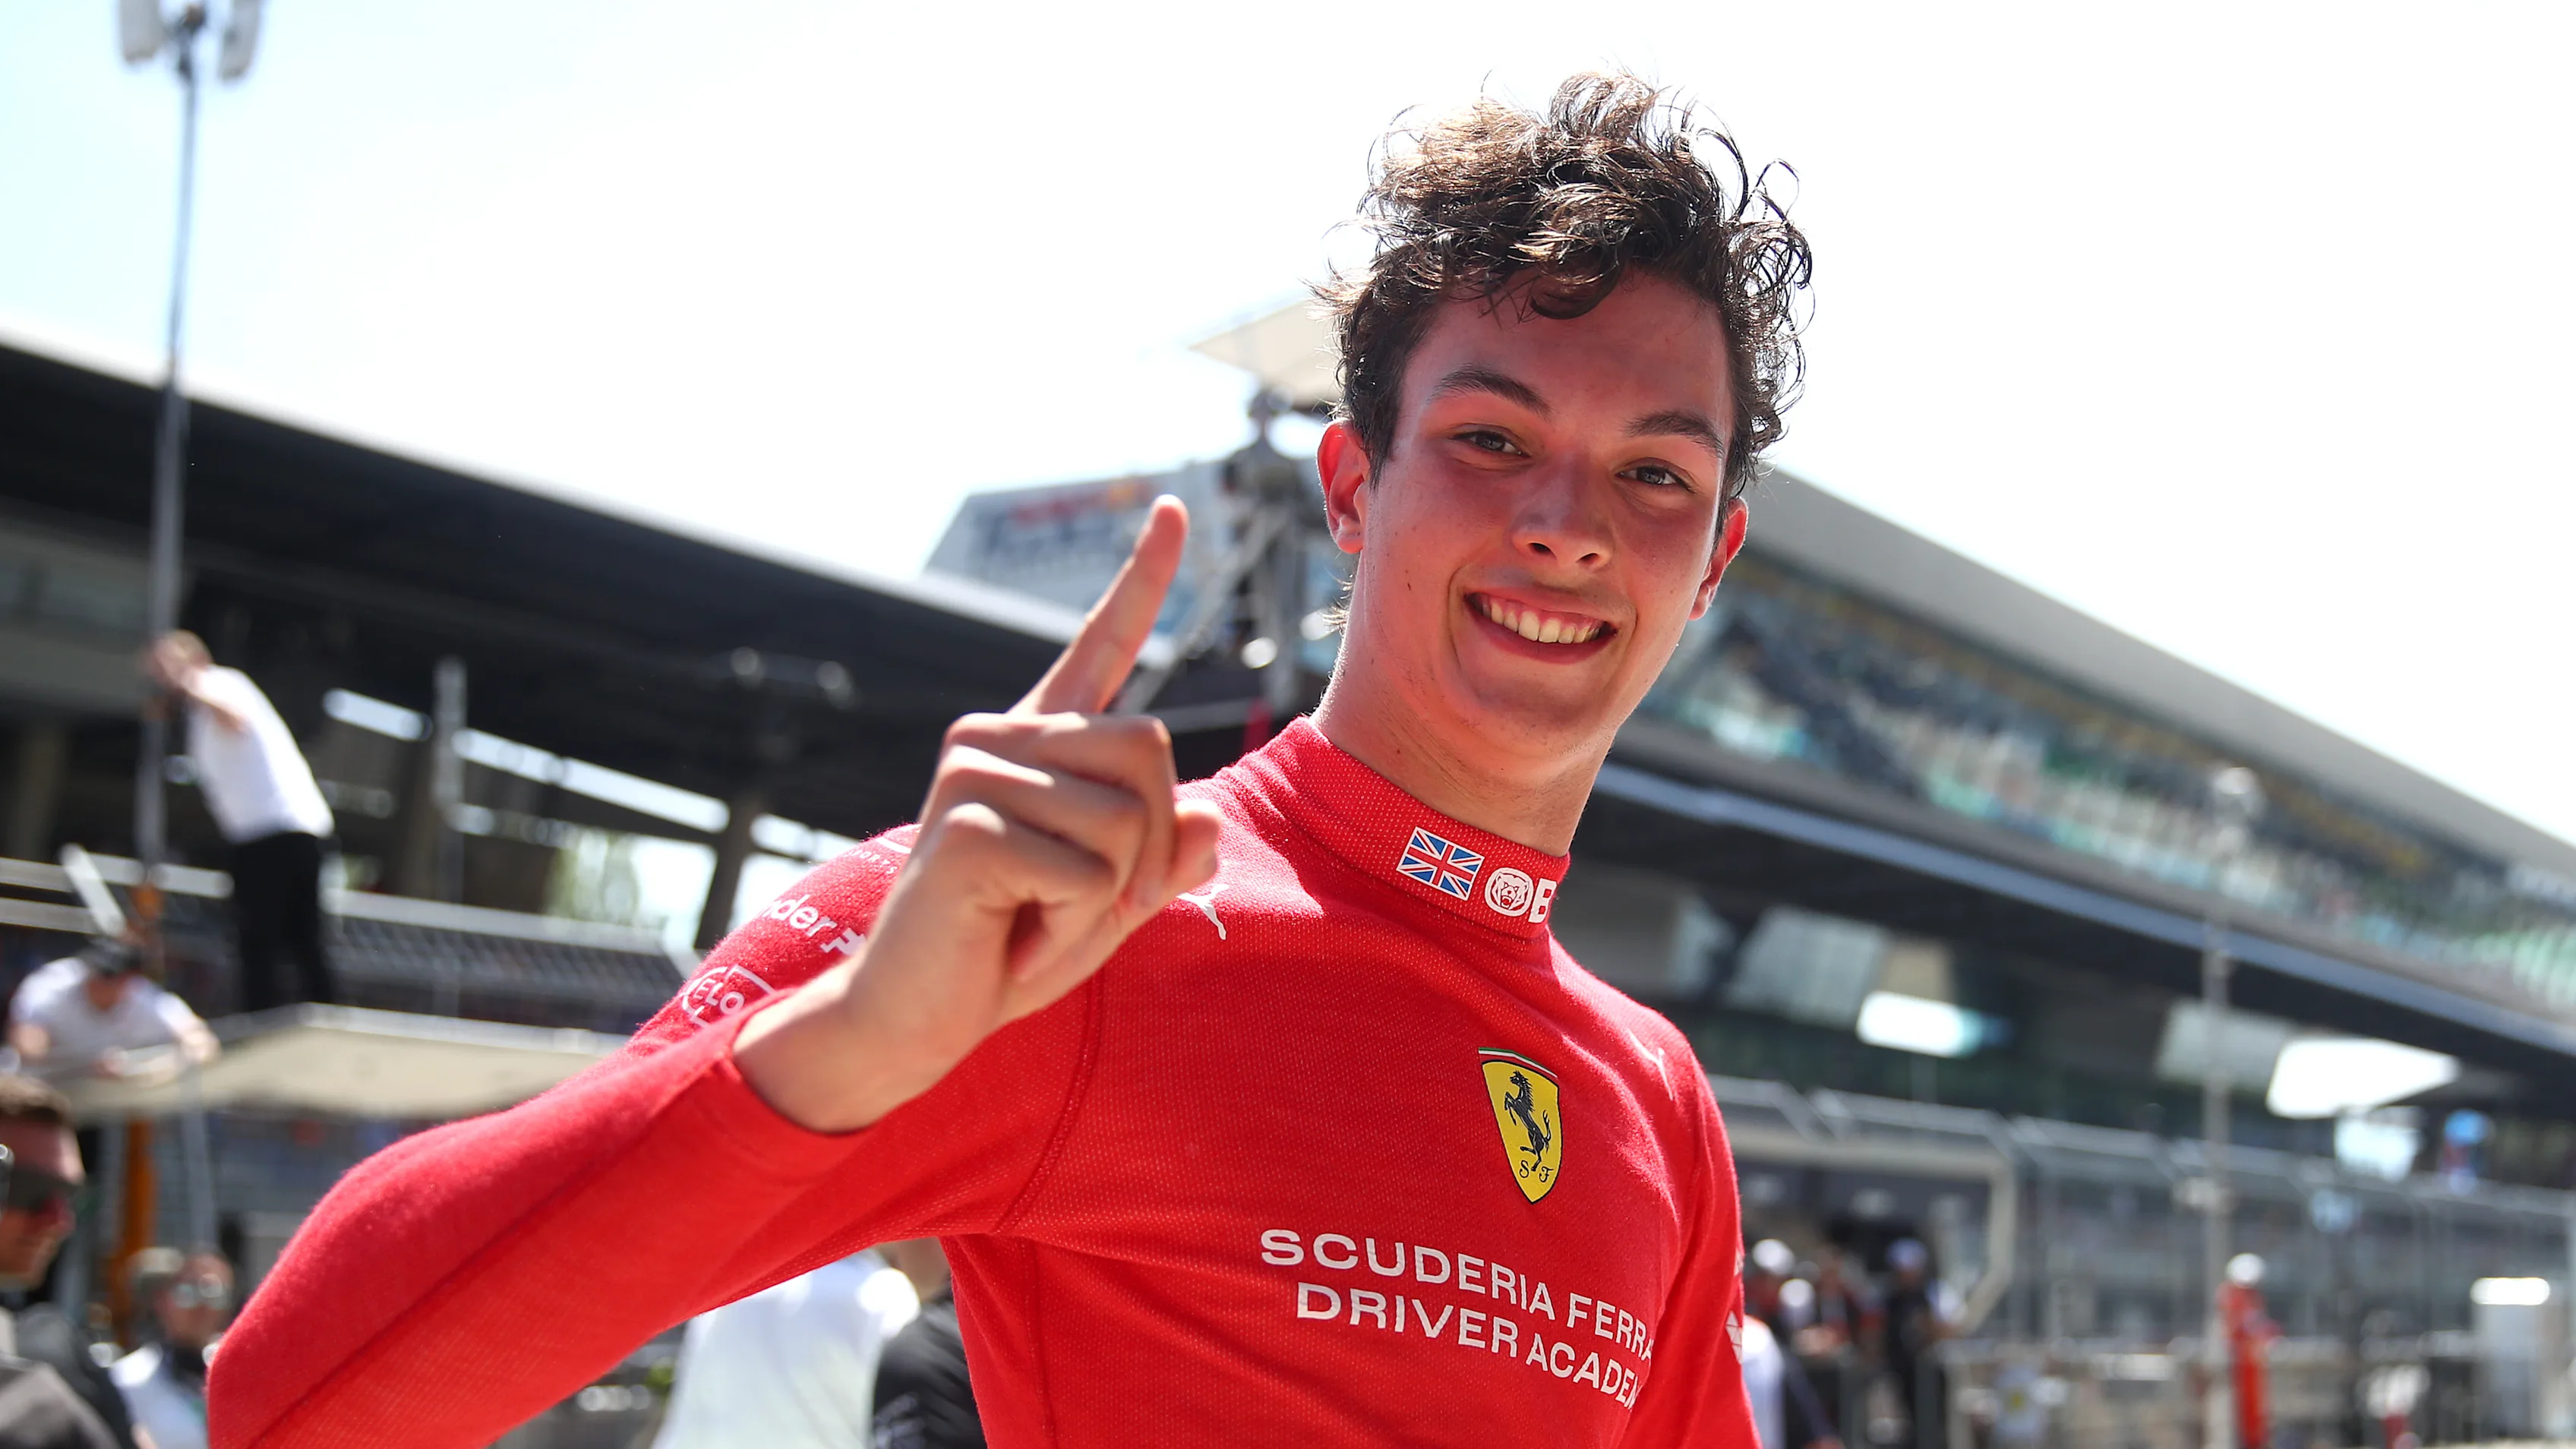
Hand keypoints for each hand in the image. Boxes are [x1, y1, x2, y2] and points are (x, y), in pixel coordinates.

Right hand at [736, 498, 1224, 1131]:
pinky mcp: (966, 822)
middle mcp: (999, 735)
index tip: (1169, 507)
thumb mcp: (1108, 907)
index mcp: (1036, 741)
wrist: (911, 1017)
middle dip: (1148, 845)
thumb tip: (1207, 816)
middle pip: (1152, 749)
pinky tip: (1009, 937)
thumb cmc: (1007, 952)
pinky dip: (1071, 926)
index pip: (1099, 646)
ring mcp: (975, 770)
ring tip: (1033, 919)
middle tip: (1079, 903)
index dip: (1141, 579)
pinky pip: (1088, 873)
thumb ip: (1161, 861)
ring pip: (1127, 816)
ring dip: (1106, 897)